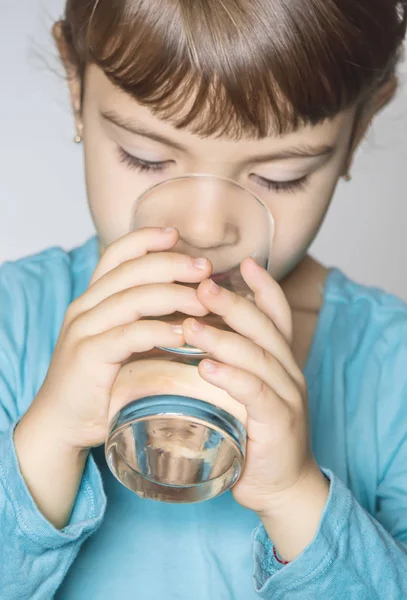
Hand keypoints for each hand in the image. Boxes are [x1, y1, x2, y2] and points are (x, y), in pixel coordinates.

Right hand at [30, 227, 211, 449]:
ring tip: (204, 299)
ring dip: (174, 295)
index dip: (145, 239)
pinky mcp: (87, 356)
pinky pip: (128, 334)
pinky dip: (159, 330)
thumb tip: (193, 304)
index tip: (176, 234)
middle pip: (130, 271)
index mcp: (93, 299)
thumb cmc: (100, 382)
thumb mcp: (121, 342)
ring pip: (132, 298)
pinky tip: (184, 333)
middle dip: (171, 263)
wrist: (61, 422)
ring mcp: (83, 330)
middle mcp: (84, 307)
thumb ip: (145, 320)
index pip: (116, 255)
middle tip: (205, 267)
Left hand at [182, 257, 328, 559]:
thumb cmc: (251, 433)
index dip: (262, 287)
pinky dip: (233, 378)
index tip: (242, 262)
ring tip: (190, 326)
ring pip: (258, 356)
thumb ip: (227, 362)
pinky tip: (208, 369)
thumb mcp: (243, 391)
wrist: (278, 486)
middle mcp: (288, 372)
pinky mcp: (279, 424)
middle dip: (232, 303)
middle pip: (264, 327)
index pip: (276, 314)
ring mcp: (288, 397)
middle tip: (200, 286)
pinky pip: (257, 394)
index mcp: (279, 360)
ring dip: (223, 338)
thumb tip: (188, 333)